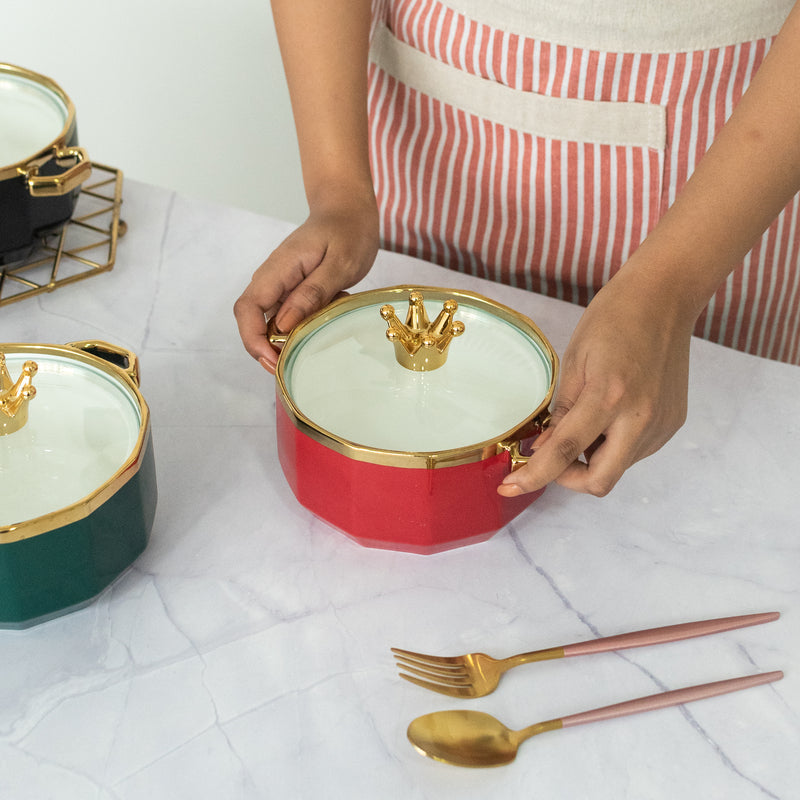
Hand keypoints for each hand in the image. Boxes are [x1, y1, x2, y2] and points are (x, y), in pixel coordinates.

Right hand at [234, 191, 379, 371]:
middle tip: (298, 365)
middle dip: (269, 349)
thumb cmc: (347, 231)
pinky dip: (307, 326)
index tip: (273, 361)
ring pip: (274, 324)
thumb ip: (313, 293)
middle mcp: (273, 279)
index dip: (253, 340)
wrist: (348, 209)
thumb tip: (284, 325)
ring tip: (323, 332)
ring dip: (293, 338)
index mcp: (279, 270)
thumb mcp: (339, 263)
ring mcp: (282, 286)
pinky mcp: (293, 291)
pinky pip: (292, 317)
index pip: (247, 309)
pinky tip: (330, 316)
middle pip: (254, 322)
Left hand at [498, 268, 693, 496]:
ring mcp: (661, 424)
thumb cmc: (613, 318)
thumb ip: (560, 412)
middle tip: (548, 458)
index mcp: (609, 397)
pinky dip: (612, 446)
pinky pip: (635, 453)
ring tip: (582, 422)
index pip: (564, 453)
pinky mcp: (673, 423)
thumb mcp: (574, 361)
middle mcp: (641, 418)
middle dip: (567, 478)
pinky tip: (606, 417)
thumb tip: (542, 449)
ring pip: (617, 468)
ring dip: (590, 460)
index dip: (533, 476)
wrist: (665, 297)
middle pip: (599, 481)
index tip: (509, 486)